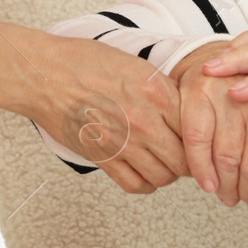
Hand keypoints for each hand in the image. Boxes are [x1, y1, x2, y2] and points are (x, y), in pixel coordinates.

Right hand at [31, 34, 188, 195]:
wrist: (44, 74)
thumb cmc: (83, 63)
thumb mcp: (136, 65)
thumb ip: (162, 90)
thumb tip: (185, 109)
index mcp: (156, 92)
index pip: (197, 126)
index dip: (203, 136)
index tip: (202, 139)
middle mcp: (144, 120)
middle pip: (185, 157)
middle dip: (189, 160)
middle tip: (187, 157)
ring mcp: (124, 142)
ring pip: (164, 176)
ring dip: (168, 173)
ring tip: (165, 164)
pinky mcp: (103, 158)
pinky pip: (136, 184)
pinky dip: (145, 184)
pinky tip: (145, 174)